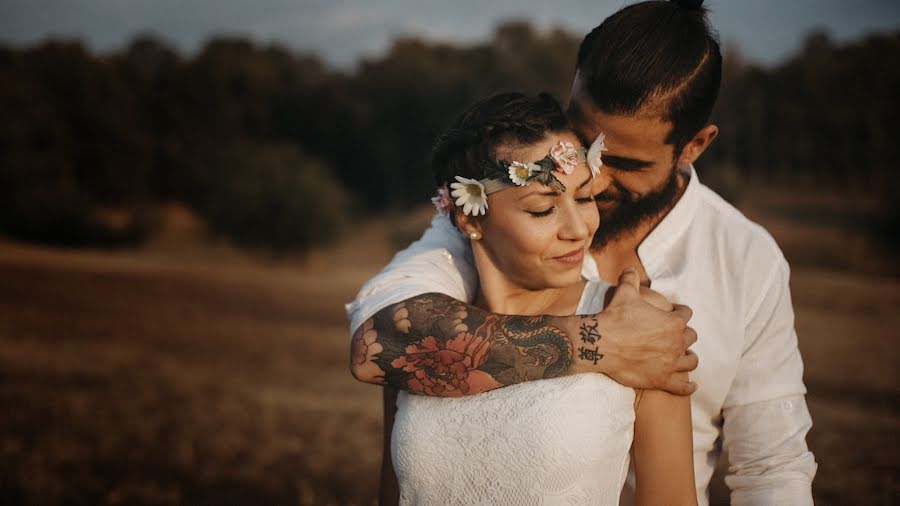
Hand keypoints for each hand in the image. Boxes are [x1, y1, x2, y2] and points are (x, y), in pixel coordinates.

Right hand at [593, 268, 697, 394]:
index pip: (685, 314)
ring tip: (683, 358)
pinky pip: (683, 387)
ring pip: (691, 361)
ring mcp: (670, 363)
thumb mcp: (624, 293)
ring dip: (688, 358)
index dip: (679, 312)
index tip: (672, 314)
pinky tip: (691, 385)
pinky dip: (688, 387)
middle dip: (683, 335)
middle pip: (691, 337)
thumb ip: (630, 279)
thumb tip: (629, 269)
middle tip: (673, 336)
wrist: (600, 343)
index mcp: (673, 322)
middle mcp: (676, 343)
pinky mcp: (662, 380)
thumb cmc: (615, 318)